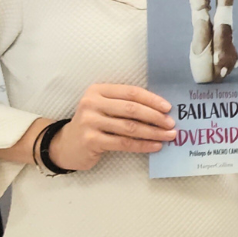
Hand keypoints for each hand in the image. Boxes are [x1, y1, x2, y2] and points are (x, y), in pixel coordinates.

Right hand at [50, 84, 175, 170]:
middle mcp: (92, 104)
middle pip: (132, 109)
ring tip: (168, 136)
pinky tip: (155, 146)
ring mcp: (90, 122)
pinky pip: (123, 143)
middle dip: (155, 117)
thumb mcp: (105, 107)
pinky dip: (142, 145)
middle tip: (171, 124)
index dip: (152, 100)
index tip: (168, 107)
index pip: (131, 92)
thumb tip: (161, 109)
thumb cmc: (94, 123)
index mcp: (98, 90)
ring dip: (153, 132)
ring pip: (129, 127)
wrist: (66, 144)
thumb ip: (126, 104)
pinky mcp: (91, 140)